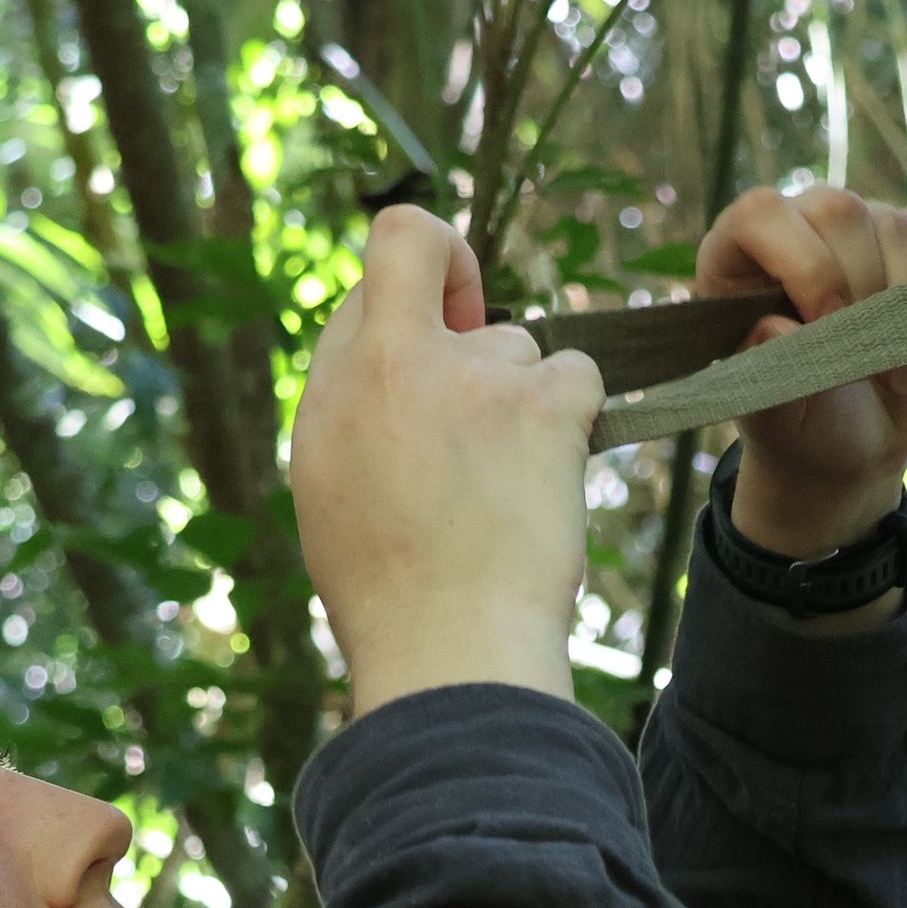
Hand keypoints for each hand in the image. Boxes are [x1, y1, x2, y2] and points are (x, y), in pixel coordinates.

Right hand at [293, 206, 607, 717]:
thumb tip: (390, 361)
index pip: (376, 269)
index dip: (410, 294)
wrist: (450, 650)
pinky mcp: (543, 401)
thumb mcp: (328, 489)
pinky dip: (575, 417)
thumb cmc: (390, 594)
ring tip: (506, 491)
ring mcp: (471, 373)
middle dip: (462, 293)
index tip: (434, 325)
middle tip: (476, 391)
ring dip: (523, 398)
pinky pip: (579, 372)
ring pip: (518, 342)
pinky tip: (550, 479)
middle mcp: (393, 360)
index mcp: (332, 385)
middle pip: (431, 257)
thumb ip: (355, 407)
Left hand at [696, 184, 906, 558]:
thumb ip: (766, 375)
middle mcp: (803, 224)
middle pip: (841, 212)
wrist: (856, 437)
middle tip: (869, 363)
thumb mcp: (775, 415)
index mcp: (740, 255)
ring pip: (899, 225)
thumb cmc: (802, 420)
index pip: (761, 215)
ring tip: (898, 368)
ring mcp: (865, 224)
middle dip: (865, 290)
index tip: (827, 324)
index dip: (802, 265)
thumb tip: (774, 328)